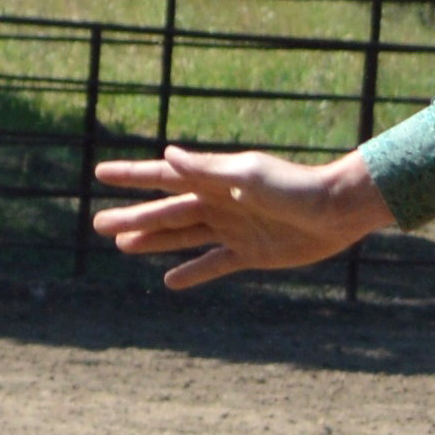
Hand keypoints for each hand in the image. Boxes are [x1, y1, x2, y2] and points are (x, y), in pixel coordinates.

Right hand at [89, 142, 389, 290]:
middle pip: (165, 212)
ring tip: (123, 246)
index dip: (131, 175)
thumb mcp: (249, 175)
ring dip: (153, 241)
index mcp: (214, 180)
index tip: (100, 172)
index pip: (163, 177)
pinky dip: (193, 272)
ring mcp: (232, 229)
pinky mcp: (250, 253)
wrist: (336, 212)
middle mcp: (218, 203)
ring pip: (182, 237)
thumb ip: (208, 169)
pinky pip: (213, 264)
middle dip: (132, 217)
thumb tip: (167, 154)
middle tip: (98, 225)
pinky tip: (170, 280)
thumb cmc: (295, 187)